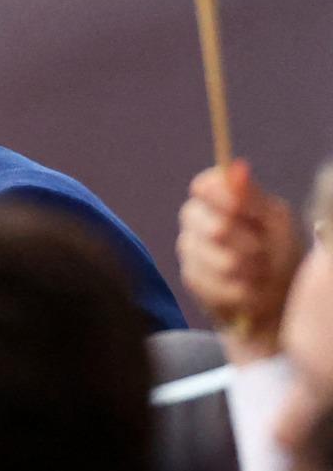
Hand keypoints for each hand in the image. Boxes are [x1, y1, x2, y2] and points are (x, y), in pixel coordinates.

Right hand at [176, 160, 301, 361]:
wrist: (275, 304)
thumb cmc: (280, 257)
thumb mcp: (275, 221)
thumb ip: (251, 196)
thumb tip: (237, 165)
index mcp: (220, 198)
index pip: (205, 185)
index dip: (221, 199)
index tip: (240, 213)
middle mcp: (198, 219)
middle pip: (204, 221)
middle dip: (240, 241)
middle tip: (261, 252)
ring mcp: (189, 248)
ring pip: (206, 254)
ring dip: (241, 269)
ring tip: (258, 275)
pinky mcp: (190, 277)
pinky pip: (206, 280)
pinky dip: (235, 290)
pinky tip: (247, 292)